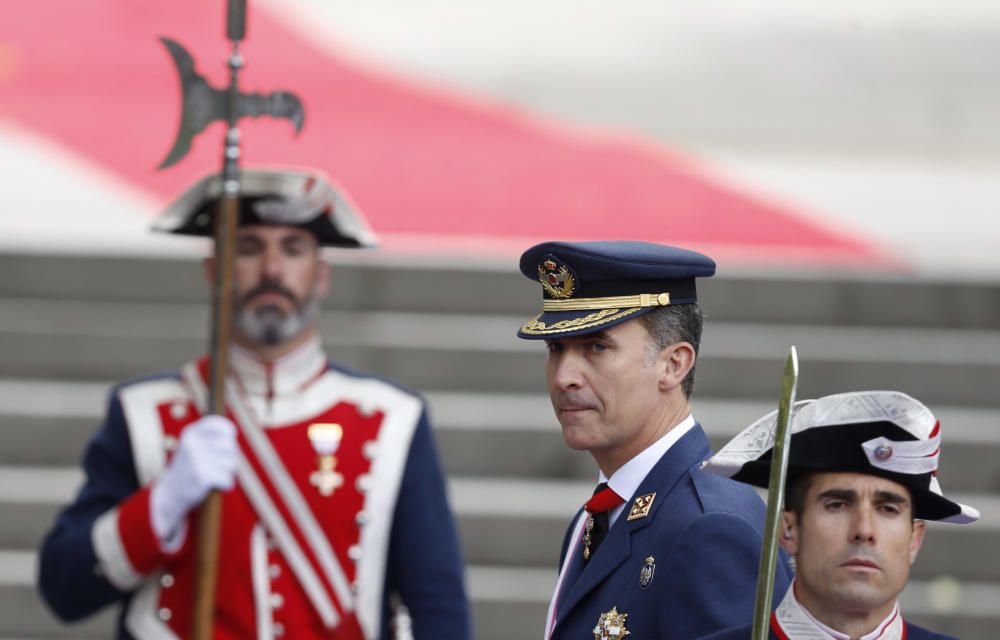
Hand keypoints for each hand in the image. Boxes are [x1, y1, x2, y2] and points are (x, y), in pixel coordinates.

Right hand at [150, 415, 237, 547]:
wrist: (170, 493)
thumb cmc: (188, 468)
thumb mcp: (193, 446)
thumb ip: (210, 437)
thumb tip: (232, 432)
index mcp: (190, 433)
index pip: (219, 424)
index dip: (229, 431)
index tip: (230, 437)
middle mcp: (193, 444)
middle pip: (229, 445)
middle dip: (230, 456)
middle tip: (221, 465)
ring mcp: (197, 460)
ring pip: (230, 463)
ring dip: (227, 472)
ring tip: (215, 475)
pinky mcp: (202, 476)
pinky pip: (227, 479)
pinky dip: (226, 484)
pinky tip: (217, 485)